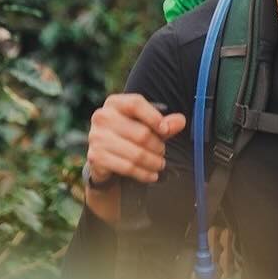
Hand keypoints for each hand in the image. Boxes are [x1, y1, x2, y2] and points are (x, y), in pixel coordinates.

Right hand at [83, 94, 186, 219]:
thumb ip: (164, 123)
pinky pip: (127, 168)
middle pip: (141, 133)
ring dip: (153, 162)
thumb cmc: (128, 134)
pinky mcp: (96, 156)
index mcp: (114, 103)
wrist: (104, 155)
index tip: (166, 130)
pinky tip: (152, 175)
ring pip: (136, 154)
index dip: (154, 117)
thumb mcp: (147, 125)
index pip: (136, 104)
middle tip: (162, 152)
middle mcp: (102, 117)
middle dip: (158, 146)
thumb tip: (180, 121)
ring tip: (160, 164)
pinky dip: (144, 174)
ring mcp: (96, 137)